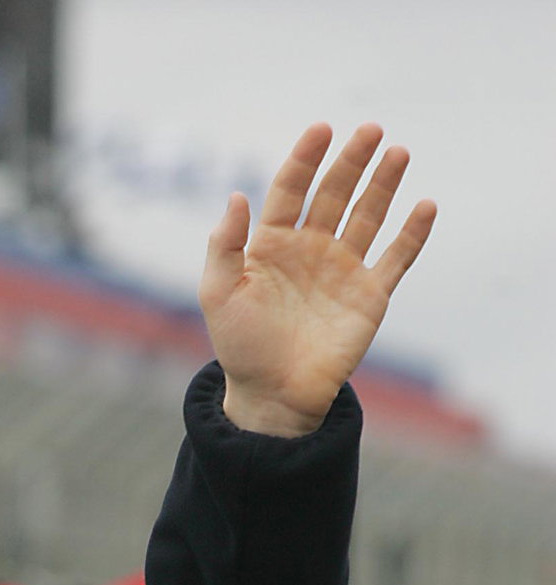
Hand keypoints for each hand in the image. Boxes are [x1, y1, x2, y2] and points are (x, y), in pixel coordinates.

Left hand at [200, 123, 435, 435]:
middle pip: (335, 192)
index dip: (306, 158)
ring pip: (368, 215)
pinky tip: (424, 206)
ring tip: (397, 153)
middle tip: (371, 130)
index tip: (321, 130)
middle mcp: (311, 249)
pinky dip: (412, 234)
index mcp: (274, 244)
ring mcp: (343, 269)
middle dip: (352, 160)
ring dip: (384, 183)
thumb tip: (237, 196)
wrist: (272, 396)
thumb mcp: (218, 295)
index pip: (292, 188)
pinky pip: (396, 258)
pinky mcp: (369, 295)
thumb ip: (224, 246)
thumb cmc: (241, 347)